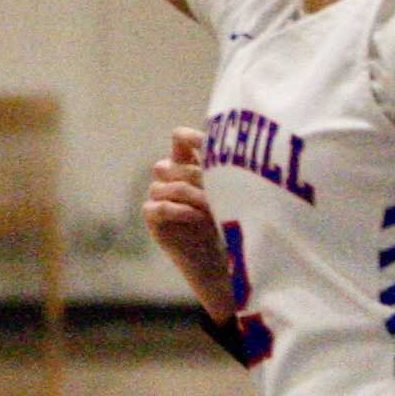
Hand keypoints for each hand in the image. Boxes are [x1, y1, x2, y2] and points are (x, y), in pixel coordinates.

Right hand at [144, 128, 234, 320]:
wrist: (223, 259)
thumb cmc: (232, 222)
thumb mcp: (233, 191)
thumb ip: (227, 169)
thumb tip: (241, 145)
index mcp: (189, 165)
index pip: (179, 140)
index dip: (188, 137)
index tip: (204, 142)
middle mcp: (171, 179)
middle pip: (169, 164)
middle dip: (194, 175)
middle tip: (217, 188)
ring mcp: (159, 198)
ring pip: (163, 185)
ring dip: (190, 195)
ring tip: (212, 207)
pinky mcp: (153, 219)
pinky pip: (156, 207)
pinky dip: (178, 210)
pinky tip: (198, 217)